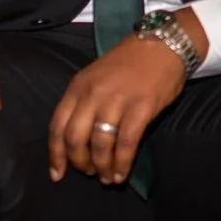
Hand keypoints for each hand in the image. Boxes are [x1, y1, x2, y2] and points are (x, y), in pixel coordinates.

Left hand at [48, 13, 197, 185]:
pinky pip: (126, 144)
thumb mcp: (96, 75)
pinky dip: (122, 164)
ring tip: (107, 177)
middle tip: (89, 173)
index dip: (56, 154)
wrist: (164, 43)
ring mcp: (117, 101)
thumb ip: (84, 101)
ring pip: (100, 145)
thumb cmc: (130, 62)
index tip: (57, 174)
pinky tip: (121, 174)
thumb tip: (77, 139)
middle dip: (80, 163)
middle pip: (75, 139)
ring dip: (102, 167)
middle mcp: (93, 94)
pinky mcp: (141, 108)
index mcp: (78, 86)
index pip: (57, 126)